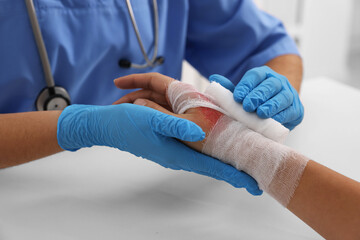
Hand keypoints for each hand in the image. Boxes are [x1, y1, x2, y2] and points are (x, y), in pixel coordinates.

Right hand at [57, 102, 260, 194]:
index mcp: (177, 152)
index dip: (233, 176)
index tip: (253, 185)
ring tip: (242, 164)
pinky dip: (209, 152)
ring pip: (205, 159)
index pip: (211, 167)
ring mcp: (173, 151)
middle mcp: (178, 155)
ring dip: (223, 162)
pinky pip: (195, 151)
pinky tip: (216, 147)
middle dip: (233, 172)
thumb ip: (176, 125)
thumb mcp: (151, 119)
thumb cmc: (126, 123)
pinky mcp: (168, 143)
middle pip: (212, 166)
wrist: (106, 126)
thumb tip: (201, 132)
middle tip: (255, 177)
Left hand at [209, 66, 303, 129]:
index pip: (256, 75)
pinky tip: (273, 119)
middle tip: (248, 105)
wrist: (276, 111)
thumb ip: (229, 87)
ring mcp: (290, 94)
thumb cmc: (254, 101)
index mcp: (264, 74)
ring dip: (272, 105)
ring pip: (283, 97)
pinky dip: (282, 115)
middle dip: (259, 95)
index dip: (246, 85)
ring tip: (261, 113)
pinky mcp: (297, 110)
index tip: (237, 96)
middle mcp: (279, 82)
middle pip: (270, 85)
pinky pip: (291, 111)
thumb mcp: (242, 93)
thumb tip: (213, 77)